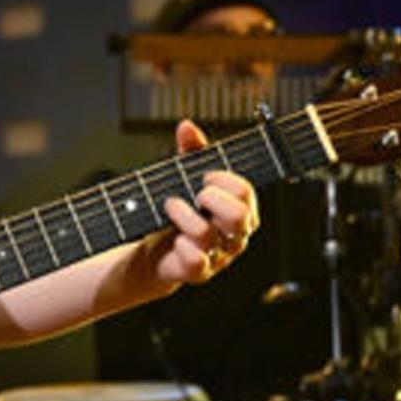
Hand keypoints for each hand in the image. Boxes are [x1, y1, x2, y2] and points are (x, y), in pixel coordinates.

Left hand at [149, 119, 258, 289]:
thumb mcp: (184, 176)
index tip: (204, 176)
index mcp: (242, 209)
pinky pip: (195, 260)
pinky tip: (173, 238)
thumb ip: (191, 151)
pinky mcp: (199, 272)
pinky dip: (180, 245)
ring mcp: (219, 256)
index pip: (246, 191)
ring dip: (181, 214)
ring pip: (207, 233)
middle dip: (210, 197)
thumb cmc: (178, 211)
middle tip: (194, 195)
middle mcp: (236, 235)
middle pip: (239, 215)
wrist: (154, 251)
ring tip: (170, 207)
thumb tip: (187, 127)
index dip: (222, 179)